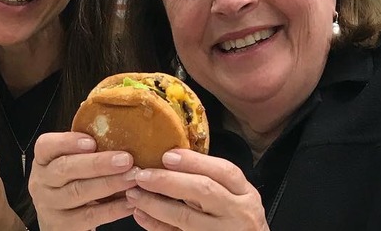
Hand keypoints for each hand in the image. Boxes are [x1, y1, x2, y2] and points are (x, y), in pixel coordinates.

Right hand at [29, 132, 137, 230]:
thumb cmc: (73, 182)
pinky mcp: (61, 226)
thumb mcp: (73, 162)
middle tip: (126, 159)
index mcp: (43, 160)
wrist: (61, 221)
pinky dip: (112, 209)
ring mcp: (49, 205)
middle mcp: (41, 182)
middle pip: (65, 168)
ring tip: (133, 178)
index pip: (46, 146)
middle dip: (97, 163)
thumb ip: (89, 147)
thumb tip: (122, 124)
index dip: (67, 142)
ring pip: (78, 192)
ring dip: (109, 184)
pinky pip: (89, 217)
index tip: (92, 141)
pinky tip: (130, 201)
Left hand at [126, 149, 267, 230]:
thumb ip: (212, 182)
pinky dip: (157, 226)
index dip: (194, 161)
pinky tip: (141, 216)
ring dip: (155, 204)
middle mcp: (238, 213)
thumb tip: (170, 162)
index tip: (168, 155)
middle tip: (143, 175)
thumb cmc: (238, 222)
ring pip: (185, 217)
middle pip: (203, 190)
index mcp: (245, 194)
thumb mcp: (236, 198)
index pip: (223, 171)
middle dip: (169, 180)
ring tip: (135, 194)